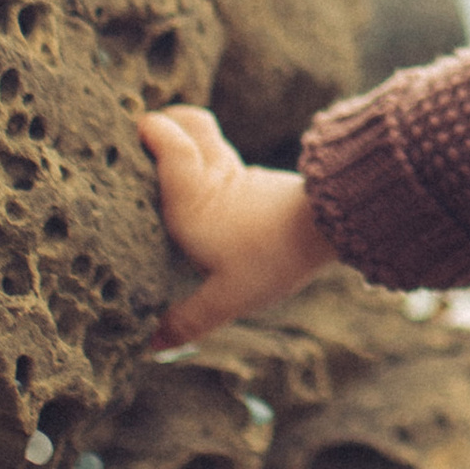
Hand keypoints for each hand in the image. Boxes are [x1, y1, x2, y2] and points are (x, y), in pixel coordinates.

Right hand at [139, 106, 335, 335]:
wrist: (331, 227)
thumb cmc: (273, 257)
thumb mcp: (228, 297)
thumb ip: (189, 319)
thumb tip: (151, 346)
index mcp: (191, 203)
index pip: (170, 144)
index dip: (154, 129)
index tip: (139, 126)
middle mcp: (211, 179)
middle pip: (192, 124)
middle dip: (170, 122)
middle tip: (150, 133)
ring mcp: (240, 176)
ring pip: (211, 138)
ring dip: (191, 138)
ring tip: (174, 155)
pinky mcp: (261, 181)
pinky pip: (227, 160)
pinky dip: (212, 161)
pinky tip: (213, 187)